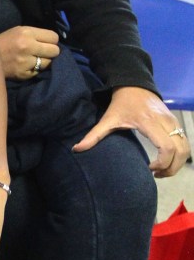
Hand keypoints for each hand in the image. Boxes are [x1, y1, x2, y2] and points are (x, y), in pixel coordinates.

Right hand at [0, 26, 60, 79]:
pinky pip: (38, 71)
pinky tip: (27, 66)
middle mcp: (28, 46)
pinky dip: (35, 69)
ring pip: (48, 63)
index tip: (46, 42)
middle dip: (51, 51)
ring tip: (34, 59)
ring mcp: (26, 62)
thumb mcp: (19, 30)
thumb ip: (36, 34)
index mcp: (27, 33)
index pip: (54, 37)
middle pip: (55, 51)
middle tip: (43, 52)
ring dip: (44, 61)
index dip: (52, 40)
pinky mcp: (23, 74)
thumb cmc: (5, 41)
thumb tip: (53, 41)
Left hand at [73, 85, 190, 176]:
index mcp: (149, 122)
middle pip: (180, 151)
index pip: (166, 147)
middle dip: (171, 168)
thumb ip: (93, 135)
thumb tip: (76, 149)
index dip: (162, 163)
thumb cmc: (121, 104)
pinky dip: (180, 156)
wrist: (135, 85)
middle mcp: (165, 122)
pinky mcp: (176, 123)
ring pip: (186, 148)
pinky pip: (185, 143)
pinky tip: (167, 161)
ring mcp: (173, 122)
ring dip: (177, 163)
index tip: (149, 168)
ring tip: (161, 170)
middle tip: (156, 174)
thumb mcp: (107, 119)